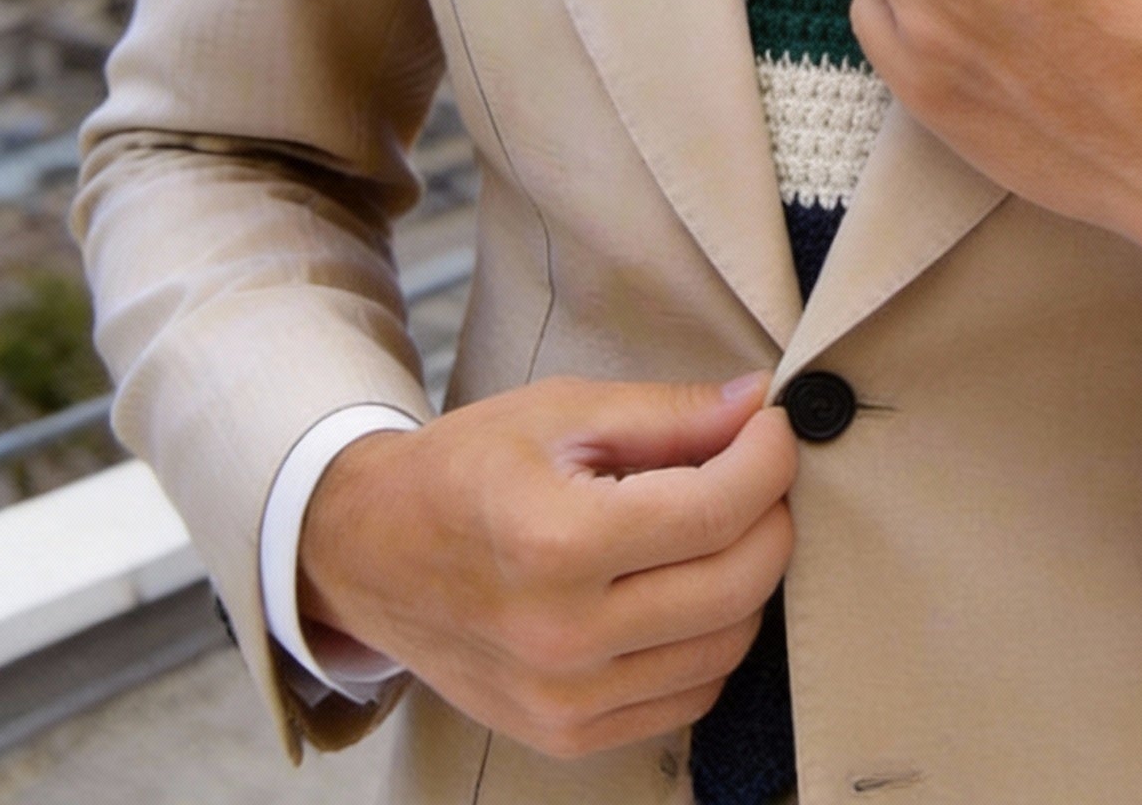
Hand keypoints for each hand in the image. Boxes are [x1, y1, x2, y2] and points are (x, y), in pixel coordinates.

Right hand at [297, 373, 795, 759]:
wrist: (369, 552)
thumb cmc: (466, 469)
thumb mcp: (562, 411)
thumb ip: (670, 413)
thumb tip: (760, 406)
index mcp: (556, 542)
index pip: (718, 510)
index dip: (769, 458)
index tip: (772, 427)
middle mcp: (562, 637)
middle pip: (739, 583)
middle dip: (771, 515)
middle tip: (754, 471)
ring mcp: (563, 700)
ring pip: (728, 645)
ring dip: (748, 579)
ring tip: (718, 526)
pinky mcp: (565, 735)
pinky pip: (690, 696)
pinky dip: (711, 639)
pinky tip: (685, 587)